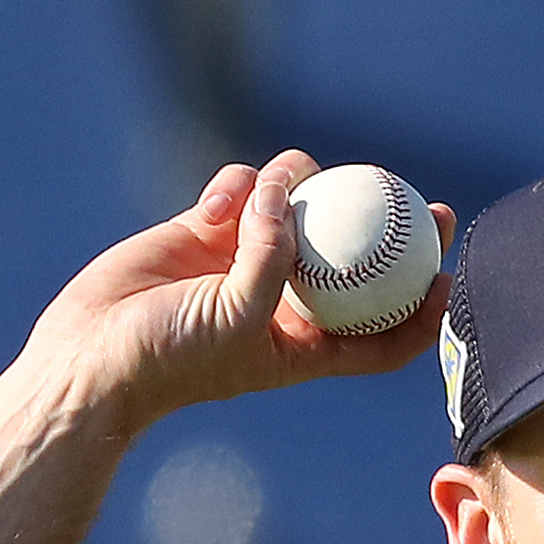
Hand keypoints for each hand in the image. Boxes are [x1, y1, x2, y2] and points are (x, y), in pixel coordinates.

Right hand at [24, 149, 456, 428]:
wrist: (95, 354)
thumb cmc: (172, 358)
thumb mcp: (236, 317)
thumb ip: (271, 260)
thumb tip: (286, 198)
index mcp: (307, 347)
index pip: (382, 335)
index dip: (422, 312)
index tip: (449, 278)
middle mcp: (286, 304)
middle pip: (358, 264)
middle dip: (395, 235)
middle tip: (425, 203)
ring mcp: (248, 264)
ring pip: (299, 210)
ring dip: (295, 190)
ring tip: (274, 187)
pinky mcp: (209, 232)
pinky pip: (243, 190)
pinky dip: (237, 185)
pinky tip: (217, 202)